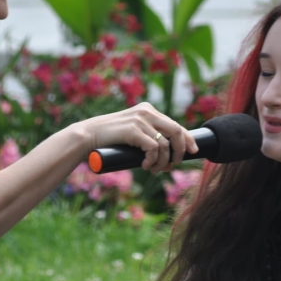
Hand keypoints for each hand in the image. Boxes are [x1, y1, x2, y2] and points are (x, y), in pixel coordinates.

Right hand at [79, 102, 196, 172]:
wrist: (87, 137)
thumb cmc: (109, 140)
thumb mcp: (133, 136)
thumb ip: (149, 141)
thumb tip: (169, 161)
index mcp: (147, 110)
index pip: (175, 124)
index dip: (187, 139)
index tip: (193, 152)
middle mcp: (146, 112)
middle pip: (176, 131)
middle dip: (180, 151)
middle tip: (174, 164)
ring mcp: (140, 120)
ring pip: (165, 143)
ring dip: (163, 161)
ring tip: (155, 170)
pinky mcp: (133, 130)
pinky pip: (154, 148)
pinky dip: (153, 160)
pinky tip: (146, 166)